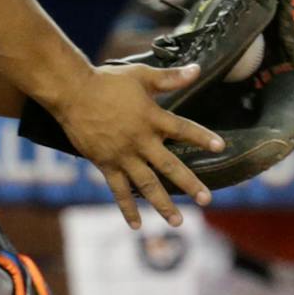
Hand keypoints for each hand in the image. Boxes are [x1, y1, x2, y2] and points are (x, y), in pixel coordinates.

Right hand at [48, 62, 222, 229]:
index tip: (221, 147)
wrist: (73, 93)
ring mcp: (123, 156)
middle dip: (189, 183)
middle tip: (206, 199)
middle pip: (169, 166)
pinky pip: (119, 190)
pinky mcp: (106, 164)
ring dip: (163, 204)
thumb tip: (197, 70)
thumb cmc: (107, 81)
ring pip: (147, 185)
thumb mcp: (142, 75)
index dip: (202, 138)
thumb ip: (170, 78)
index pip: (184, 130)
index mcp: (152, 118)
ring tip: (177, 221)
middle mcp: (140, 141)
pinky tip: (137, 224)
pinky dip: (128, 208)